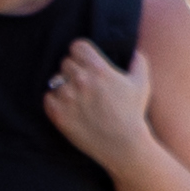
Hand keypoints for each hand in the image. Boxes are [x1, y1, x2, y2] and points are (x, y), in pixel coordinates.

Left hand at [39, 39, 159, 165]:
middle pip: (65, 62)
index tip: (84, 61)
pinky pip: (47, 97)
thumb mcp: (141, 85)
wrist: (122, 144)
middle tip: (83, 83)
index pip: (77, 46)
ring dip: (64, 86)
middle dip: (74, 70)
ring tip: (77, 98)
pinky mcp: (58, 113)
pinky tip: (68, 107)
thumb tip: (135, 52)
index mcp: (99, 69)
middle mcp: (81, 80)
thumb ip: (139, 63)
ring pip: (55, 80)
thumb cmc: (132, 113)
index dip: (81, 53)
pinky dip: (54, 101)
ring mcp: (67, 97)